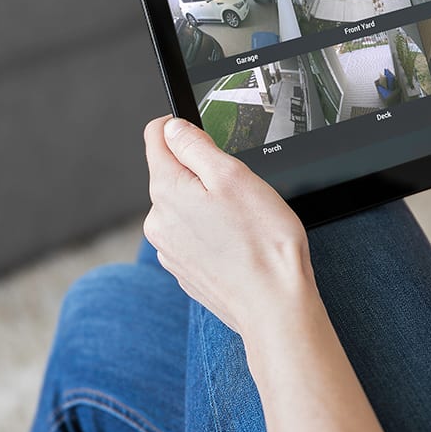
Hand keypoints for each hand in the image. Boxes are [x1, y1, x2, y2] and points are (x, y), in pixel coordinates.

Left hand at [143, 116, 319, 339]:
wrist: (274, 304)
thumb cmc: (262, 242)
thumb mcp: (233, 175)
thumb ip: (195, 146)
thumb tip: (173, 128)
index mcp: (166, 192)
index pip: (156, 138)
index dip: (180, 127)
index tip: (203, 134)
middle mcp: (159, 222)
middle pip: (172, 174)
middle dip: (201, 172)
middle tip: (240, 189)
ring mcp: (170, 250)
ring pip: (184, 207)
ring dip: (208, 204)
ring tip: (243, 222)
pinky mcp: (185, 270)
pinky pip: (193, 236)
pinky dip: (212, 232)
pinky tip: (238, 244)